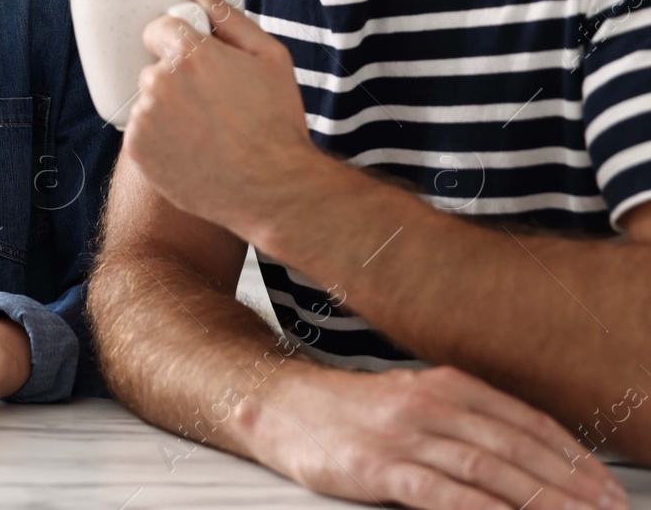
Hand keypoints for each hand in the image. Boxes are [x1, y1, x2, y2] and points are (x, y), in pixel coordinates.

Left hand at [124, 0, 317, 235]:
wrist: (273, 188)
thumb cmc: (277, 123)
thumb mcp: (271, 58)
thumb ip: (231, 19)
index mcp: (190, 53)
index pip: (160, 29)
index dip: (177, 42)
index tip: (193, 61)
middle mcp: (159, 82)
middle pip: (154, 69)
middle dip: (175, 81)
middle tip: (209, 105)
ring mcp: (145, 118)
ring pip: (148, 103)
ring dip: (167, 112)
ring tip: (204, 133)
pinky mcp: (137, 151)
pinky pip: (141, 135)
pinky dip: (159, 141)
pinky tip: (191, 151)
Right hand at [244, 364, 628, 509]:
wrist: (277, 405)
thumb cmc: (349, 412)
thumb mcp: (413, 400)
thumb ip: (463, 421)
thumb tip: (523, 458)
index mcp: (446, 385)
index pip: (527, 422)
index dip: (574, 457)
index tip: (606, 487)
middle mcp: (431, 405)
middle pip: (517, 447)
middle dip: (571, 484)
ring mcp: (404, 436)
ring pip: (490, 469)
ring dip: (541, 498)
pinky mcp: (378, 468)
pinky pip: (442, 492)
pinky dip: (483, 508)